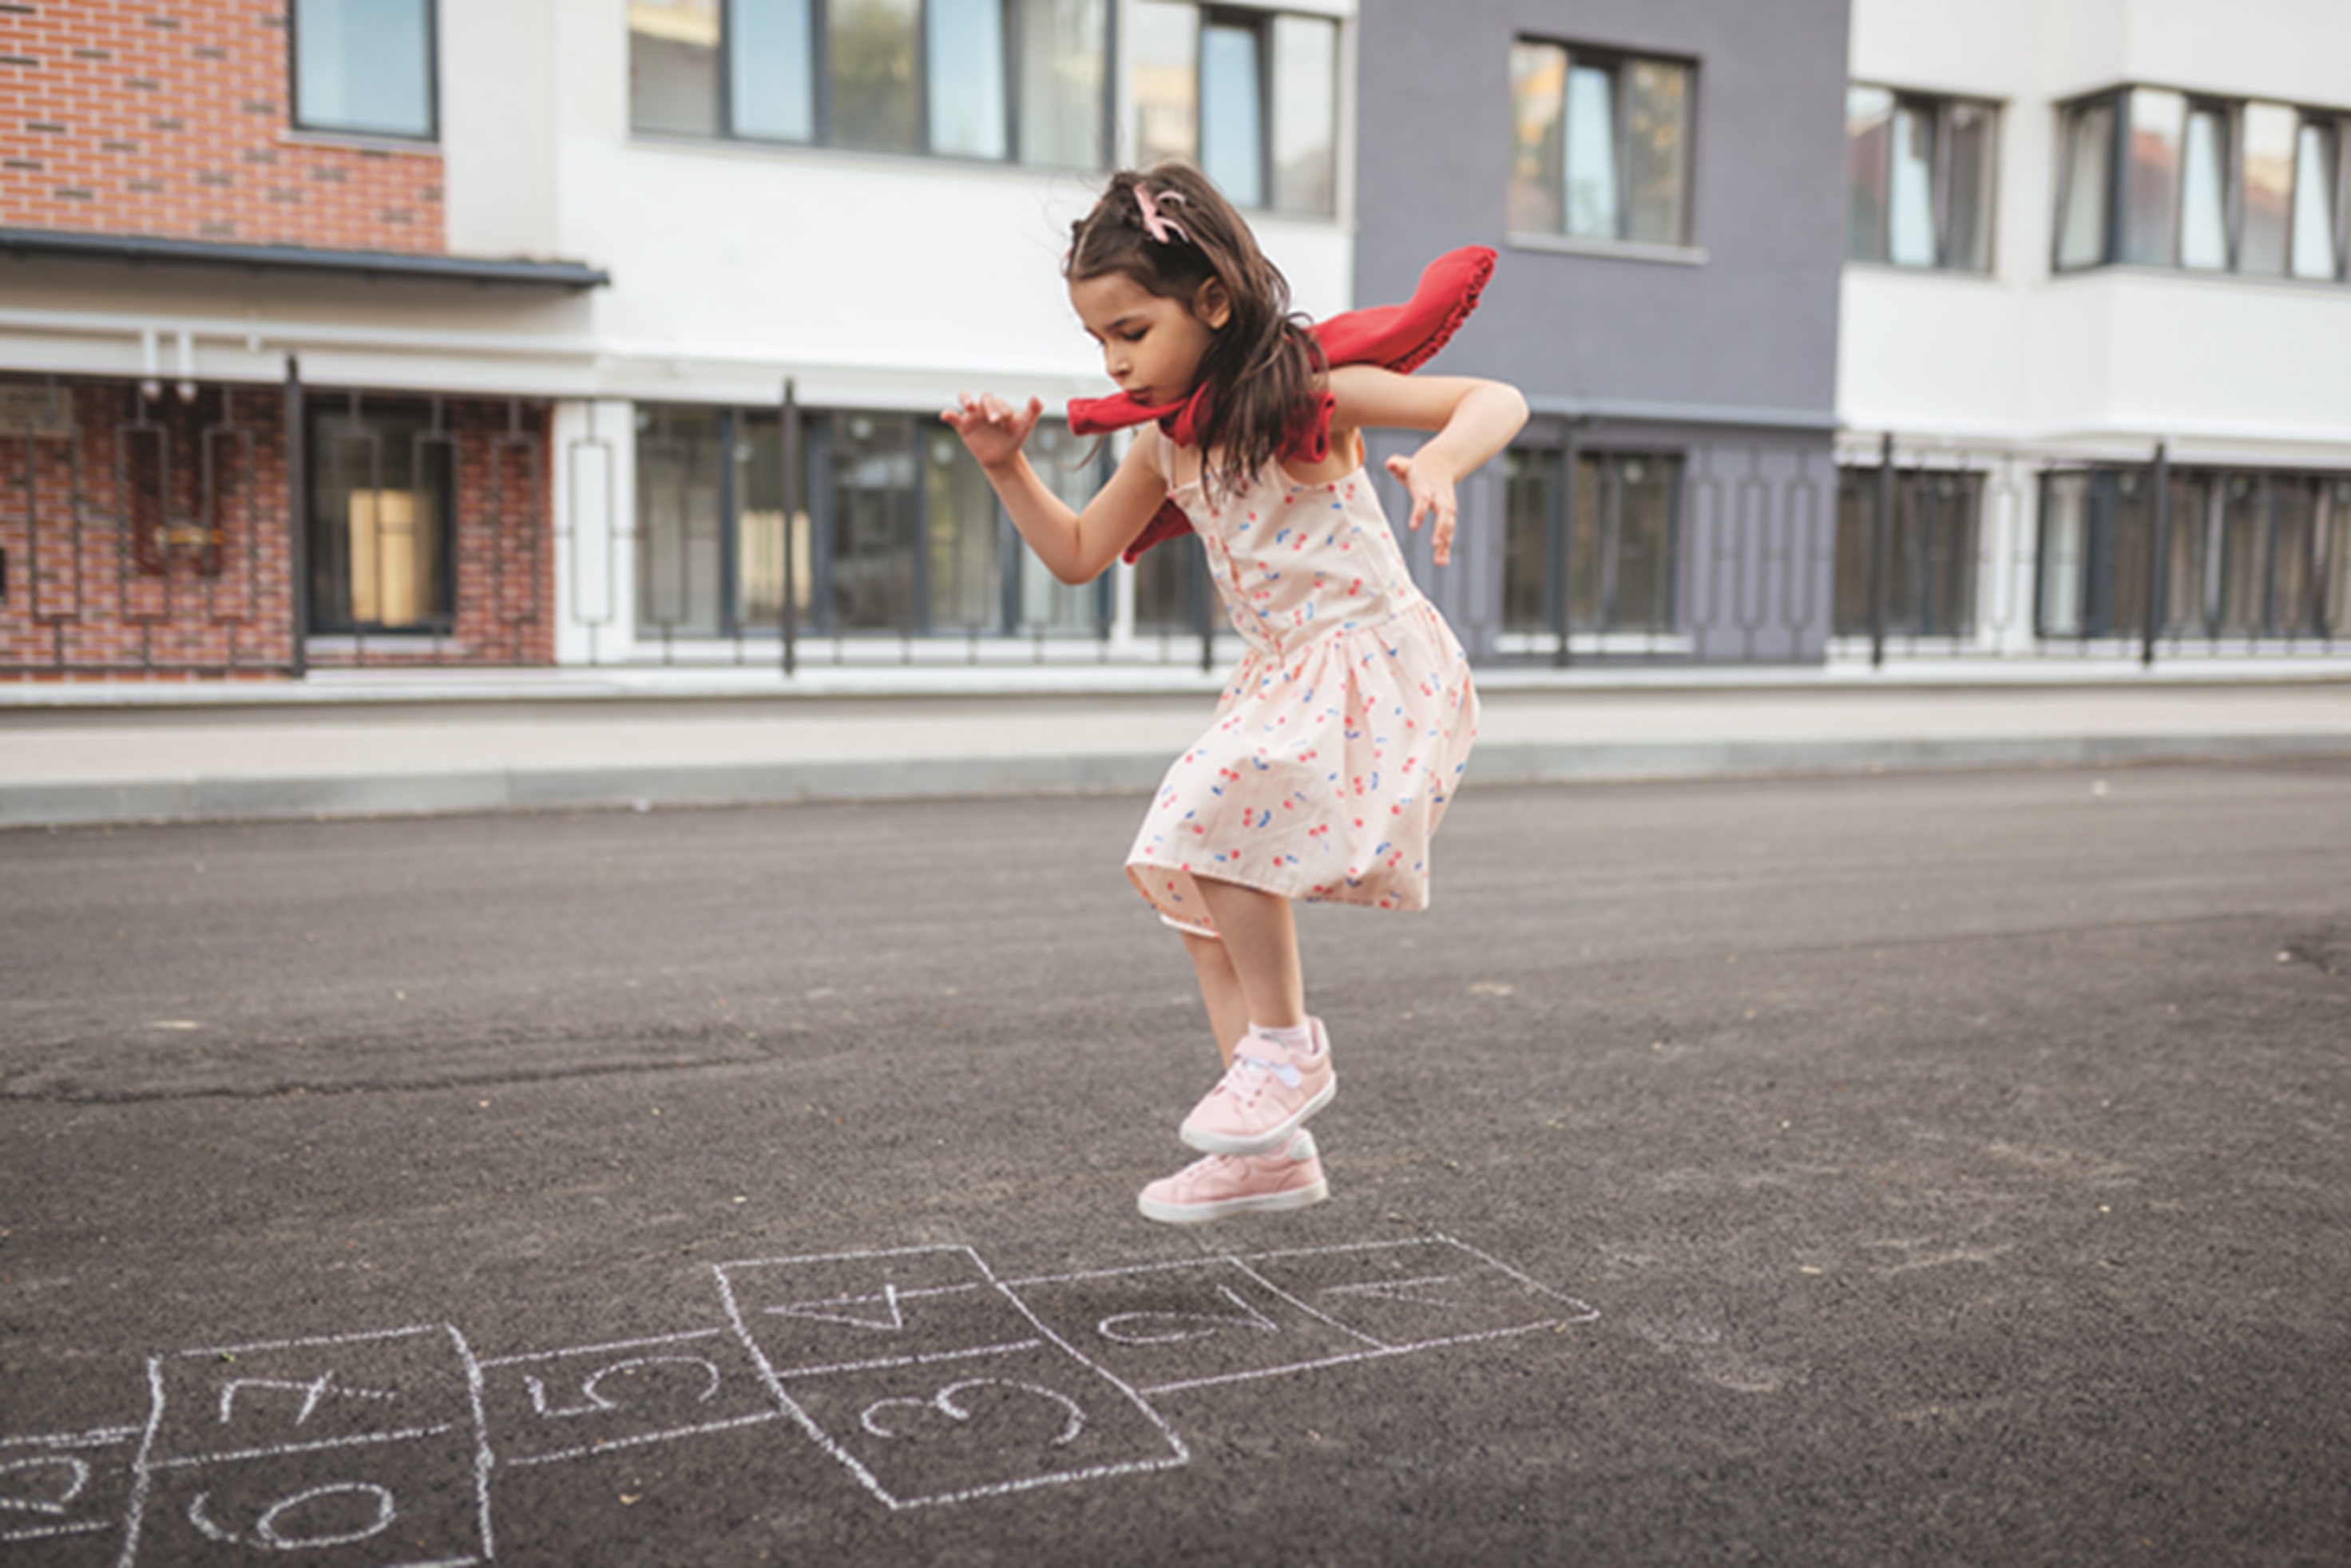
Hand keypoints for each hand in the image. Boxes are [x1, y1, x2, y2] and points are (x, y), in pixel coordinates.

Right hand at [940, 393, 1041, 471]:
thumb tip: (1036, 398)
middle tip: (995, 421)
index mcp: (999, 404)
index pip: (999, 402)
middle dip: (990, 407)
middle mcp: (985, 406)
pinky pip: (953, 416)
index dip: (1002, 411)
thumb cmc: (1014, 438)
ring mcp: (973, 415)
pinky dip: (948, 414)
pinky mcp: (963, 425)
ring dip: (966, 399)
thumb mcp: (1025, 425)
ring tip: (970, 406)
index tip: (1006, 424)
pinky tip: (945, 416)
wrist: (1002, 457)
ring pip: (965, 398)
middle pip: (985, 398)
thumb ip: (1032, 410)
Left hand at [1384, 451, 1457, 565]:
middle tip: (1436, 545)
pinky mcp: (1448, 516)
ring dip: (1446, 542)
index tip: (1413, 527)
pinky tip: (1442, 561)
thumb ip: (1398, 464)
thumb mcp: (1405, 465)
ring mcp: (1447, 507)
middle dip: (1442, 529)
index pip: (1424, 500)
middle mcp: (1440, 498)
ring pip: (1449, 525)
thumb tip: (1390, 463)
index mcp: (1428, 487)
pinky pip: (1448, 532)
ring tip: (1441, 561)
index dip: (1419, 512)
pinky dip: (1446, 547)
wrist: (1439, 464)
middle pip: (1444, 513)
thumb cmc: (1417, 469)